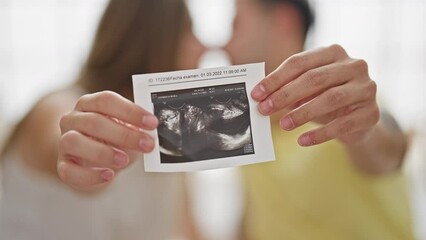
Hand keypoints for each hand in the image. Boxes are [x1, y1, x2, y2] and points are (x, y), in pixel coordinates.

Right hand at [58, 91, 157, 189]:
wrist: (95, 160)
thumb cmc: (113, 139)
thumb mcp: (126, 128)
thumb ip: (136, 126)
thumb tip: (153, 131)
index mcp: (88, 103)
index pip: (106, 100)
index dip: (130, 111)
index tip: (152, 123)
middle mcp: (72, 119)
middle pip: (94, 121)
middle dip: (124, 134)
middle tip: (147, 144)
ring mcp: (64, 142)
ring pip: (74, 142)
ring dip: (103, 152)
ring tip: (125, 160)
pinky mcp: (63, 166)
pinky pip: (69, 171)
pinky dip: (90, 175)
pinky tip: (109, 175)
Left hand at [251, 44, 379, 146]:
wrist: (357, 121)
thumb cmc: (325, 99)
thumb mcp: (307, 90)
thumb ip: (289, 88)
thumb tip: (262, 97)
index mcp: (334, 53)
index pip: (300, 62)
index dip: (276, 78)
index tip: (256, 93)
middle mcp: (354, 65)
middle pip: (315, 78)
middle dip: (285, 94)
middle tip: (265, 109)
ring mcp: (367, 88)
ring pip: (331, 98)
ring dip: (302, 113)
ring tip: (284, 125)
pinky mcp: (372, 113)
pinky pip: (343, 124)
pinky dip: (320, 134)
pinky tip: (302, 141)